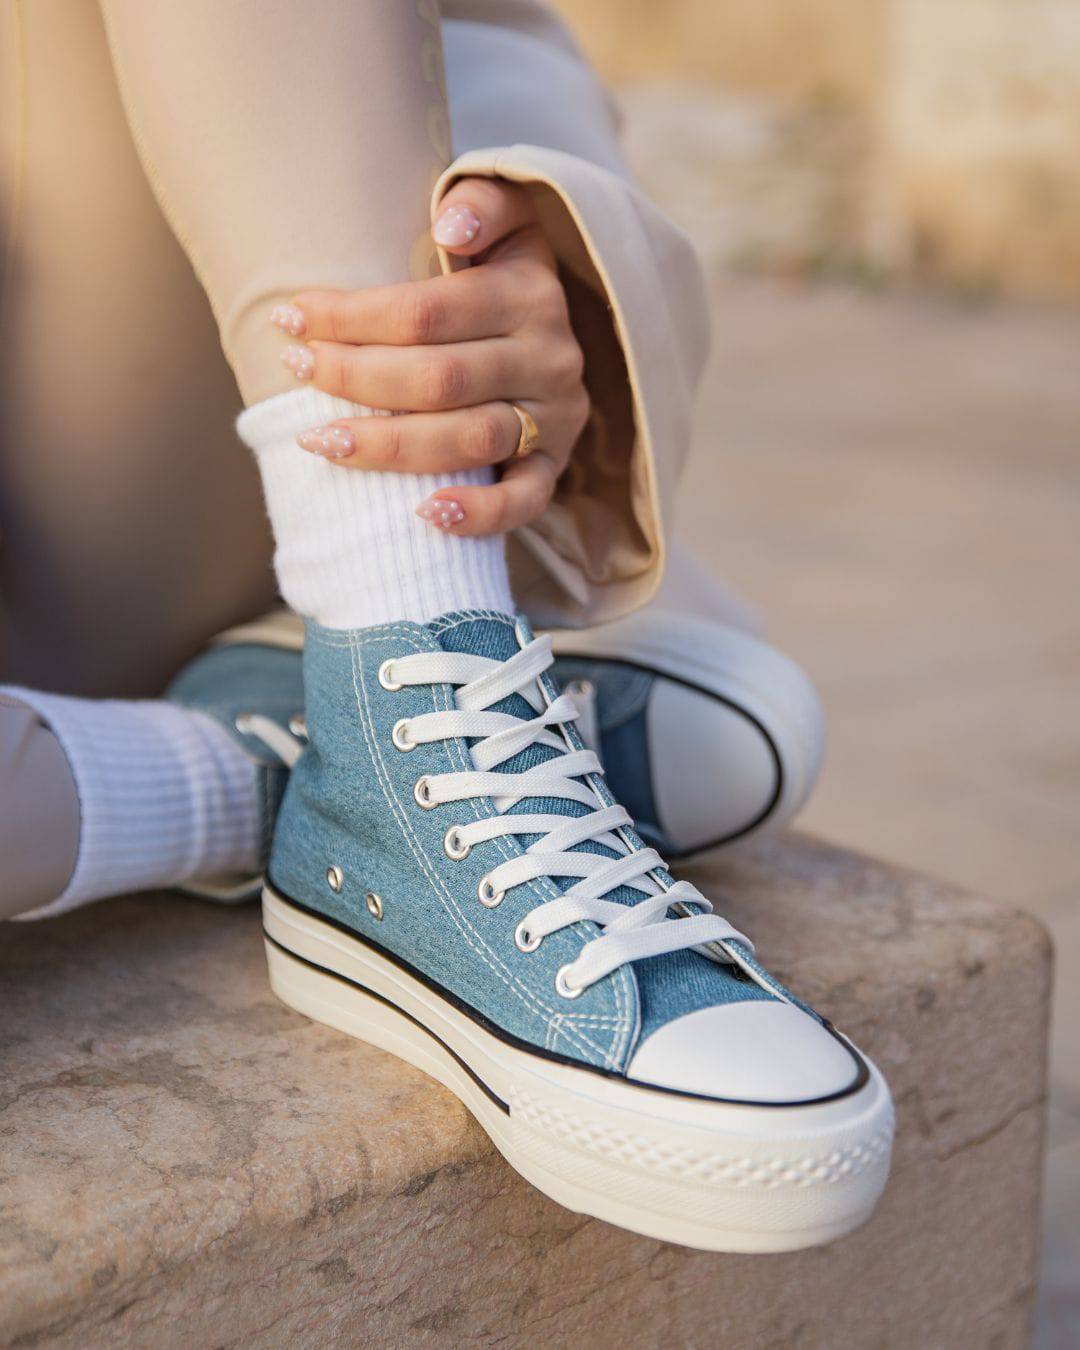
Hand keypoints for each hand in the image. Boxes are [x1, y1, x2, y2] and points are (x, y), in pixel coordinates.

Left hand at [271, 178, 589, 536]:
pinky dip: (480, 513)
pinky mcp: (554, 466)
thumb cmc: (500, 274)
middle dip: (355, 378)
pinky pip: (524, 501)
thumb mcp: (505, 222)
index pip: (427, 312)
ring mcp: (555, 418)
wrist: (565, 328)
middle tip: (295, 372)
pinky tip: (425, 514)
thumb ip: (481, 204)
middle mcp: (549, 358)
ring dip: (390, 446)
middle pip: (440, 378)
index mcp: (529, 294)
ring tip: (321, 441)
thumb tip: (451, 227)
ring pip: (470, 440)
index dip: (352, 318)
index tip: (290, 319)